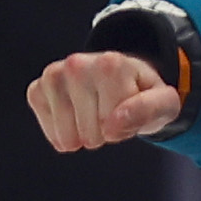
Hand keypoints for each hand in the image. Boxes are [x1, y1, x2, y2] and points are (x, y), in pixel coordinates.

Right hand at [26, 50, 179, 153]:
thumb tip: (113, 125)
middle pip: (89, 134)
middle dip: (104, 132)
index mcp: (110, 63)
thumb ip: (147, 111)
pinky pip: (51, 133)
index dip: (125, 127)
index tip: (130, 108)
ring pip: (68, 137)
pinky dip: (64, 135)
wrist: (118, 77)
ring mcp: (53, 75)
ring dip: (84, 136)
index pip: (114, 125)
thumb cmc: (142, 93)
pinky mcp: (37, 89)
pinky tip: (74, 118)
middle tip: (112, 112)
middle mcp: (76, 63)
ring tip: (94, 114)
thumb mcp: (163, 104)